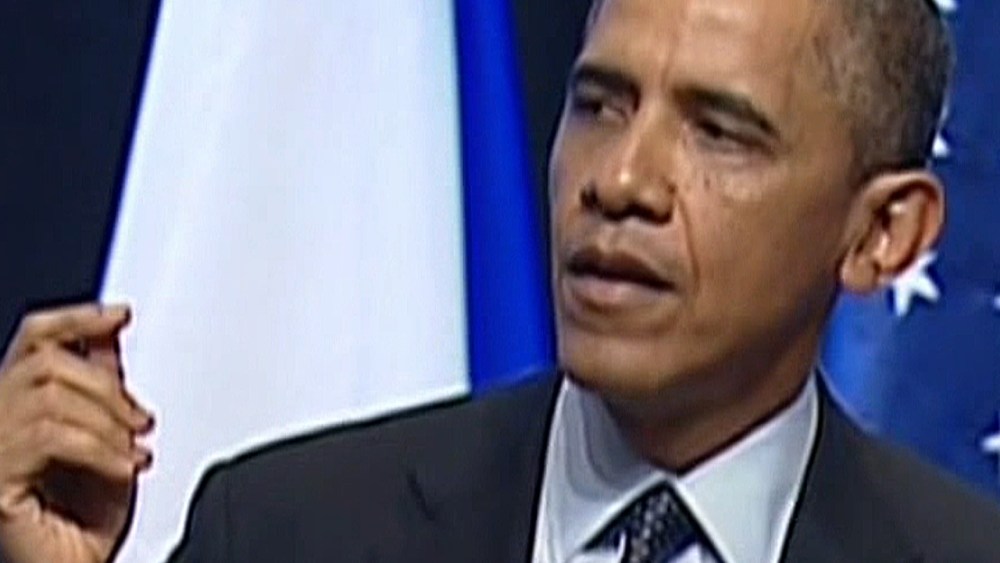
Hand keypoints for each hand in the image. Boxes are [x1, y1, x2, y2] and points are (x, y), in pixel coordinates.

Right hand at [0, 304, 153, 562]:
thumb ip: (101, 385)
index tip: (121, 315)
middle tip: (142, 423)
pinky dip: (100, 450)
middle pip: (47, 362)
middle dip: (109, 388)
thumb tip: (110, 333)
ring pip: (51, 396)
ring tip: (133, 453)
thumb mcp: (107, 438)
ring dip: (108, 424)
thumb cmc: (86, 523)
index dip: (77, 318)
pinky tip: (122, 469)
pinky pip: (50, 437)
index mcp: (17, 405)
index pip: (34, 338)